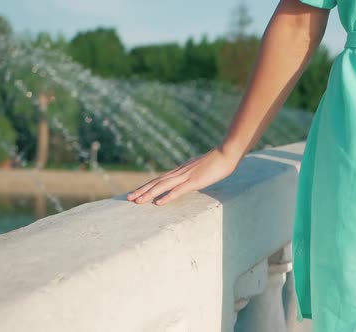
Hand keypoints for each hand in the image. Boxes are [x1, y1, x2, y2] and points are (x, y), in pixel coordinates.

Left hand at [126, 146, 240, 205]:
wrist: (227, 153)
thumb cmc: (218, 162)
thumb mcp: (202, 170)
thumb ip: (193, 176)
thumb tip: (189, 182)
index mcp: (181, 170)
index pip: (160, 179)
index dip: (147, 186)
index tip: (136, 192)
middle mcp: (180, 172)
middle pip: (157, 182)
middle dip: (142, 190)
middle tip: (128, 198)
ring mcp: (187, 176)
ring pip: (163, 186)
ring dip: (148, 194)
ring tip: (136, 201)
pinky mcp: (195, 181)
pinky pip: (178, 190)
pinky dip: (167, 196)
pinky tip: (158, 203)